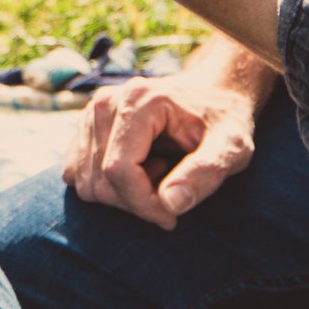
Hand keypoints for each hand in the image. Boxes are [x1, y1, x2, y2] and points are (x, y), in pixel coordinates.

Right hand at [64, 72, 260, 230]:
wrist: (212, 92)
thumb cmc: (224, 121)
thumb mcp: (231, 147)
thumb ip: (206, 174)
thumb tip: (170, 204)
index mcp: (140, 100)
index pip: (119, 170)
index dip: (144, 204)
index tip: (173, 216)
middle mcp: (106, 102)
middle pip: (100, 180)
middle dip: (135, 202)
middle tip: (172, 190)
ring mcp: (91, 113)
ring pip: (86, 183)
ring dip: (123, 195)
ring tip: (158, 173)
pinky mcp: (84, 127)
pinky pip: (77, 174)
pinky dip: (106, 187)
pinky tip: (138, 170)